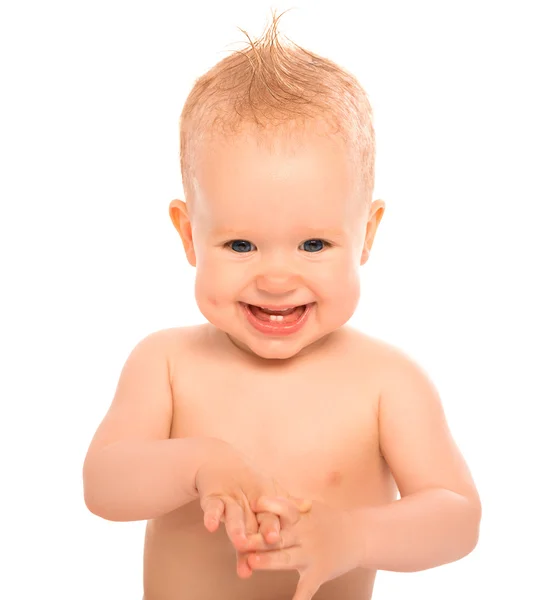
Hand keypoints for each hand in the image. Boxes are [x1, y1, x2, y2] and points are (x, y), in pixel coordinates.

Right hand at [195, 441, 311, 577]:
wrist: (217, 460)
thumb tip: (309, 505)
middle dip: (262, 529)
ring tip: (240, 542)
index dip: (275, 525)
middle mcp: (248, 500)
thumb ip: (285, 505)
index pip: (273, 515)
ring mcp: (230, 499)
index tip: (278, 537)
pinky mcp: (212, 498)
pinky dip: (211, 516)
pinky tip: (211, 527)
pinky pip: (212, 508)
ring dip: (237, 528)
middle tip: (270, 540)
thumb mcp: (266, 491)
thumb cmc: (247, 481)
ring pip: (234, 515)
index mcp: (264, 500)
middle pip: (256, 518)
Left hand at [244, 497, 363, 599]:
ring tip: (252, 562)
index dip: (269, 506)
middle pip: (278, 536)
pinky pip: (307, 589)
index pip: (283, 509)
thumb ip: (289, 504)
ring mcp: (310, 555)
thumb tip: (259, 500)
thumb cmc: (326, 520)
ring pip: (287, 558)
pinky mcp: (319, 573)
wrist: (357, 535)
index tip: (254, 504)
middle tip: (241, 540)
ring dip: (269, 561)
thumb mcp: (310, 508)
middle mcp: (303, 535)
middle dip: (260, 539)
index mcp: (300, 518)